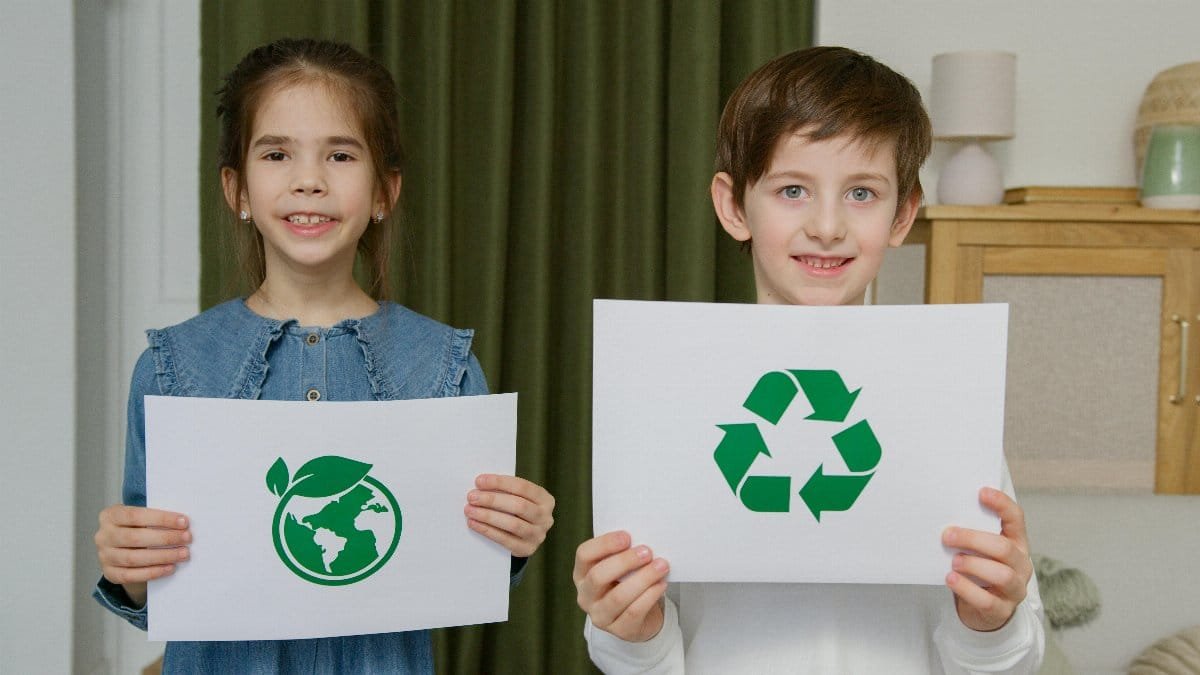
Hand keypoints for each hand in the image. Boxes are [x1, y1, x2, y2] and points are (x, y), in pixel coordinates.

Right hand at [95, 504, 190, 606]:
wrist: (121, 547)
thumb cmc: (137, 527)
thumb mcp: (141, 517)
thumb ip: (156, 518)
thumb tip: (183, 523)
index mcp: (110, 516)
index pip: (135, 515)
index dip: (161, 519)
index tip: (184, 522)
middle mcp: (103, 536)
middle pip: (135, 538)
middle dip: (165, 538)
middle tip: (187, 538)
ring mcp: (104, 556)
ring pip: (134, 558)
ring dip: (162, 556)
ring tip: (183, 554)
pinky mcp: (110, 573)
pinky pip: (131, 575)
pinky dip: (153, 572)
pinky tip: (170, 568)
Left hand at [464, 474, 554, 556]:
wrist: (523, 537)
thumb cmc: (516, 510)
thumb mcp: (518, 498)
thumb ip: (505, 490)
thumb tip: (481, 484)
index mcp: (545, 499)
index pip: (522, 487)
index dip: (500, 482)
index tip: (479, 481)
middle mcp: (545, 517)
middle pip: (518, 506)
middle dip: (492, 500)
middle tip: (472, 497)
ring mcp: (537, 535)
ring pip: (512, 524)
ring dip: (488, 516)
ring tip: (470, 510)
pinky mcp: (526, 549)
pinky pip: (504, 539)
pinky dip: (487, 530)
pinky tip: (474, 523)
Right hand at [573, 530, 669, 642]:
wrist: (640, 617)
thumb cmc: (627, 582)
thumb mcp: (619, 567)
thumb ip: (623, 552)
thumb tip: (642, 536)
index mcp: (582, 574)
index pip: (584, 555)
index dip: (604, 544)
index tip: (627, 536)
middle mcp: (586, 596)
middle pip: (598, 576)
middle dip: (625, 561)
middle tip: (647, 551)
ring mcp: (600, 616)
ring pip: (618, 597)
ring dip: (643, 578)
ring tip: (661, 566)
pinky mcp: (620, 631)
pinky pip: (635, 612)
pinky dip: (650, 596)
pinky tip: (661, 584)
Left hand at [942, 487, 1033, 631]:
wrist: (985, 610)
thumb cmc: (979, 570)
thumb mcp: (979, 550)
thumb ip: (971, 534)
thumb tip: (943, 516)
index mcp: (1016, 543)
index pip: (1016, 519)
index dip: (1001, 504)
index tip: (981, 492)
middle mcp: (1020, 565)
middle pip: (1004, 547)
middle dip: (974, 539)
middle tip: (948, 536)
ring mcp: (1014, 589)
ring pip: (1001, 575)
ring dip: (974, 565)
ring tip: (953, 562)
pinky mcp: (1002, 610)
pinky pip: (987, 600)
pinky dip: (966, 589)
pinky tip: (951, 579)